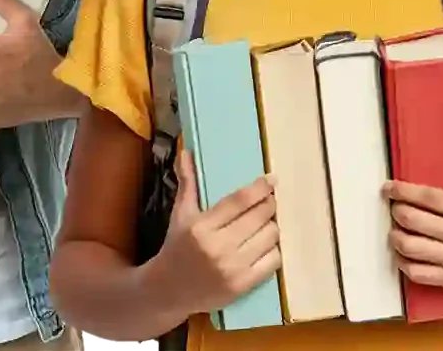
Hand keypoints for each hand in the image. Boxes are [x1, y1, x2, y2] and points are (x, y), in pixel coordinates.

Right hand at [151, 149, 280, 317]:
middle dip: (269, 205)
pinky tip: (266, 244)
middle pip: (259, 217)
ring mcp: (233, 268)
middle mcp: (218, 246)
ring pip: (270, 237)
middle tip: (270, 200)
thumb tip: (186, 152)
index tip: (271, 179)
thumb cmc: (176, 246)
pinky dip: (274, 249)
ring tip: (266, 222)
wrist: (169, 290)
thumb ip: (187, 182)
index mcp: (202, 226)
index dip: (259, 188)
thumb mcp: (180, 214)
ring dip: (272, 226)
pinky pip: (273, 261)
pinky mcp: (243, 286)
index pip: (239, 201)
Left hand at [384, 145, 442, 293]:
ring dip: (396, 237)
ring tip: (394, 228)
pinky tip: (403, 253)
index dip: (404, 191)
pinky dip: (404, 264)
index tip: (388, 186)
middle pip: (416, 221)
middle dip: (397, 211)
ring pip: (413, 248)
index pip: (431, 198)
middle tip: (393, 205)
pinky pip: (420, 274)